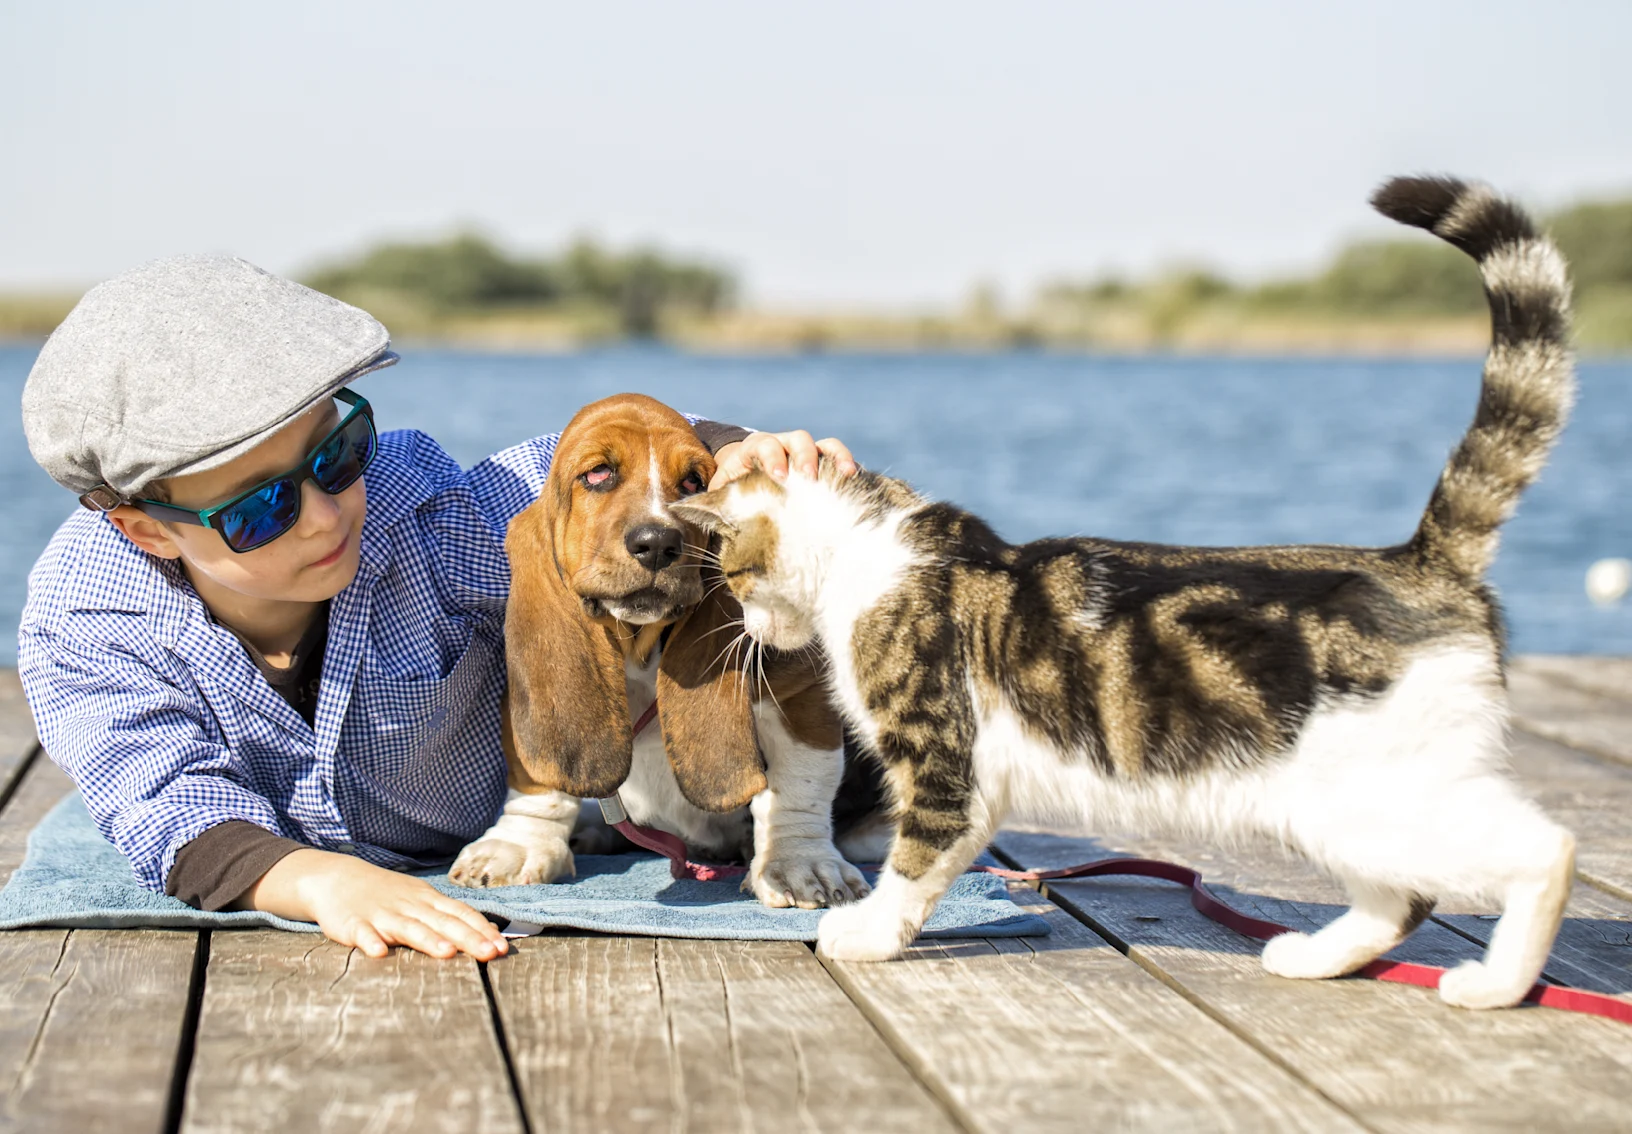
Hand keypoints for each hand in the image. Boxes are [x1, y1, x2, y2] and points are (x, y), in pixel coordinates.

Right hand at [241, 848, 508, 960]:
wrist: (339, 878)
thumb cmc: (389, 895)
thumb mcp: (421, 901)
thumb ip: (451, 917)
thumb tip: (489, 933)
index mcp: (427, 901)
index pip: (460, 913)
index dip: (482, 930)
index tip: (503, 946)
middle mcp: (409, 906)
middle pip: (443, 922)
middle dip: (468, 938)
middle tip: (491, 954)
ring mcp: (381, 914)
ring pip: (408, 927)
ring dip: (428, 940)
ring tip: (447, 952)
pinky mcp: (354, 924)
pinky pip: (363, 933)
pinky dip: (371, 942)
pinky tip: (379, 952)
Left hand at [710, 430, 857, 488]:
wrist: (750, 481)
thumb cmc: (734, 491)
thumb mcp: (722, 494)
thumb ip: (713, 500)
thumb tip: (691, 514)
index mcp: (755, 450)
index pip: (764, 445)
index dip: (772, 457)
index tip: (778, 478)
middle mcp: (783, 445)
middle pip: (798, 439)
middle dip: (804, 456)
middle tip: (808, 478)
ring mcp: (805, 452)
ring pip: (823, 444)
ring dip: (835, 456)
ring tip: (845, 475)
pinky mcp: (823, 463)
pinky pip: (839, 457)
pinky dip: (848, 464)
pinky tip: (857, 480)